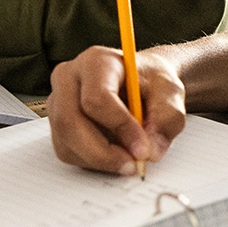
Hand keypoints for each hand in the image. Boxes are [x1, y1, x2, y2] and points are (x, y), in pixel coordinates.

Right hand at [48, 45, 185, 174]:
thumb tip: (150, 151)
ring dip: (99, 160)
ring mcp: (57, 101)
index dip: (119, 127)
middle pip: (70, 122)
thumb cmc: (151, 83)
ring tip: (128, 158)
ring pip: (67, 141)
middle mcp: (68, 78)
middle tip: (133, 165)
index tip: (142, 149)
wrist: (141, 83)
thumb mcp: (171, 93)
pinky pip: (67, 152)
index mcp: (96, 61)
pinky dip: (92, 162)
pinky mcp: (56, 124)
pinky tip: (113, 153)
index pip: (97, 97)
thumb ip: (167, 118)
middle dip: (103, 153)